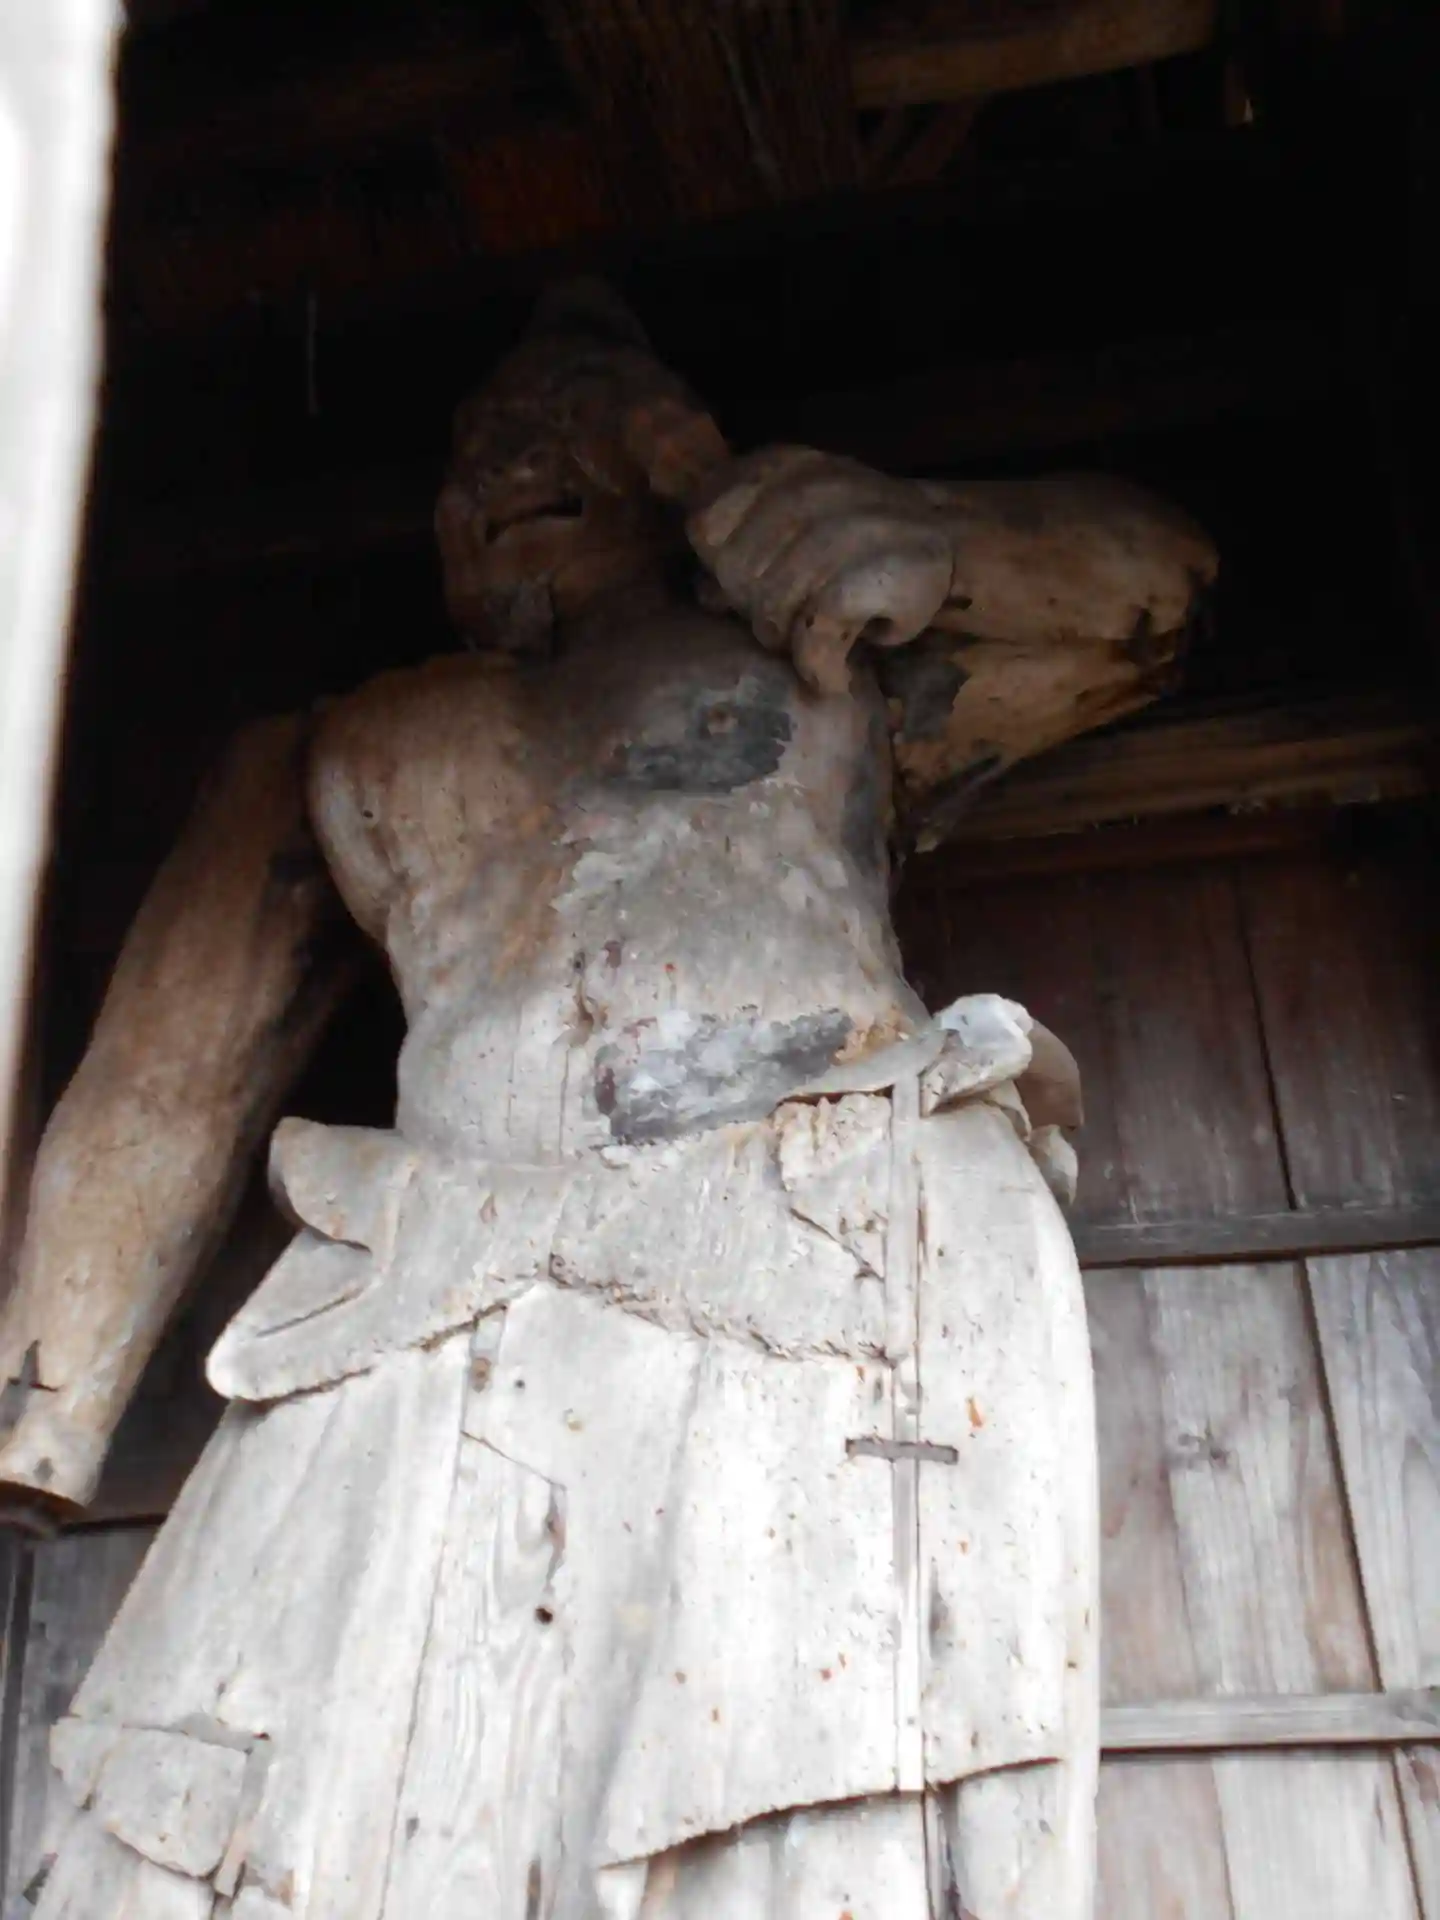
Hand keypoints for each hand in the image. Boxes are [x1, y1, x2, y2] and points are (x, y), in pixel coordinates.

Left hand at [686, 447, 956, 693]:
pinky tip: (833, 675)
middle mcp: (816, 484)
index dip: (721, 571)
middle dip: (755, 611)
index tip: (757, 587)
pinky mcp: (888, 568)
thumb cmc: (857, 555)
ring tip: (816, 646)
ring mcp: (855, 522)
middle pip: (735, 573)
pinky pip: (816, 632)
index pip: (705, 525)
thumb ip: (741, 551)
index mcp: (784, 467)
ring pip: (771, 606)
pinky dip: (818, 666)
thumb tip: (704, 593)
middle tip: (795, 621)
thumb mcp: (792, 537)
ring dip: (788, 642)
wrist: (950, 554)